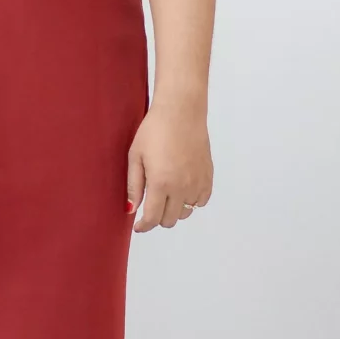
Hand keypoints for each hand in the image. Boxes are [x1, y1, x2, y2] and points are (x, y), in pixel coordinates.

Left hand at [126, 105, 211, 232]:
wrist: (181, 112)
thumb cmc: (154, 130)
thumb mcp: (136, 156)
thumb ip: (134, 186)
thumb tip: (131, 209)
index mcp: (161, 183)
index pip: (153, 218)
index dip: (144, 226)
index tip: (138, 226)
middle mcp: (181, 187)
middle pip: (170, 219)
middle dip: (157, 218)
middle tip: (150, 206)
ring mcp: (197, 183)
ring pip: (186, 213)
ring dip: (175, 210)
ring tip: (166, 195)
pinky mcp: (208, 177)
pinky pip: (201, 201)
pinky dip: (191, 201)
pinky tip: (182, 189)